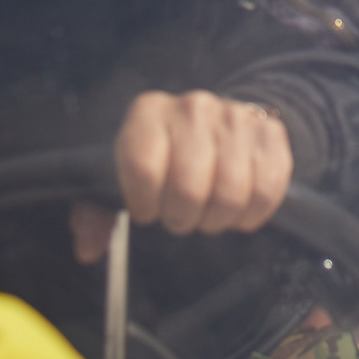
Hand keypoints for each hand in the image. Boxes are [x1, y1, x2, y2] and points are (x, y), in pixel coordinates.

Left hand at [71, 89, 290, 262]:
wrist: (211, 124)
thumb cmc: (157, 161)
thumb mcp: (118, 180)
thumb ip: (94, 214)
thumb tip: (88, 251)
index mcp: (147, 112)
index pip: (143, 170)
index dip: (145, 205)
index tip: (147, 210)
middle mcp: (193, 107)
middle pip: (189, 188)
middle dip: (181, 217)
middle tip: (179, 217)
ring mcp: (236, 117)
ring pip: (231, 193)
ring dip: (216, 219)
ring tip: (207, 213)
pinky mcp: (270, 132)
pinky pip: (268, 189)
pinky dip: (252, 214)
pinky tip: (237, 212)